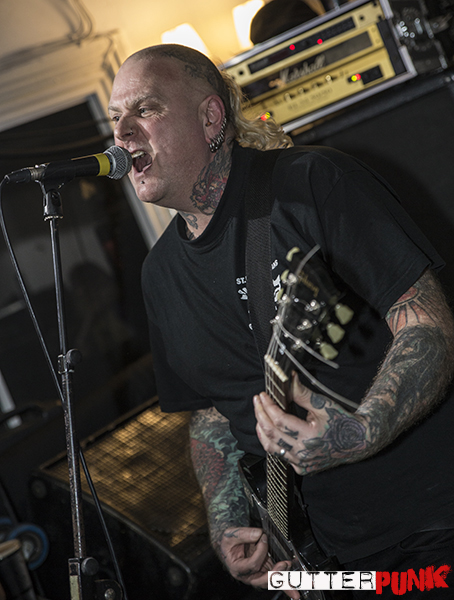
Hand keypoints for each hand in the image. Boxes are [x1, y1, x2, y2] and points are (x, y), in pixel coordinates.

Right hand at [219, 527, 299, 598]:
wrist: (230, 544)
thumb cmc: (229, 542)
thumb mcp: (231, 535)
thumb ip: (244, 534)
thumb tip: (258, 534)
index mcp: (238, 568)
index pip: (253, 565)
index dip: (260, 552)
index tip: (263, 538)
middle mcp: (248, 575)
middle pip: (263, 581)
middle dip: (276, 575)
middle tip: (284, 565)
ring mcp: (257, 574)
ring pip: (272, 582)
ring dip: (284, 581)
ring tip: (295, 582)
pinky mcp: (265, 571)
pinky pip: (276, 578)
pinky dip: (286, 580)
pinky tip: (295, 585)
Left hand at [254, 373, 368, 474]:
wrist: (357, 441)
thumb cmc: (341, 421)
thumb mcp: (322, 404)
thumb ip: (301, 393)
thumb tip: (288, 378)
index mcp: (310, 437)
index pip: (280, 421)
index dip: (268, 406)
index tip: (262, 395)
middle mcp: (305, 453)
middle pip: (272, 434)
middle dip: (261, 415)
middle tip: (257, 401)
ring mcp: (303, 463)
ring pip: (272, 447)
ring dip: (262, 430)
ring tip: (260, 414)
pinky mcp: (302, 468)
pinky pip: (280, 455)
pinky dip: (272, 442)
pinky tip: (270, 430)